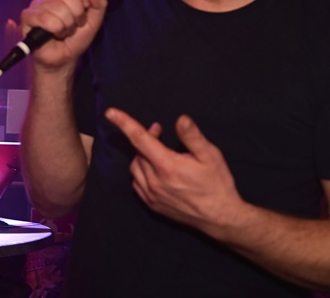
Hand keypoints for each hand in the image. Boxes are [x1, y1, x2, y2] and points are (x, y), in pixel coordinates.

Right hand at [19, 0, 107, 69]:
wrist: (64, 59)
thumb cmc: (76, 39)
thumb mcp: (95, 21)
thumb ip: (99, 3)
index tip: (86, 7)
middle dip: (77, 14)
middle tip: (75, 25)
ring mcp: (37, 4)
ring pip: (57, 7)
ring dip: (67, 25)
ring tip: (65, 31)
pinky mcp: (28, 17)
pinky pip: (44, 18)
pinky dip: (55, 29)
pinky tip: (54, 34)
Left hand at [105, 107, 244, 231]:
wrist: (219, 217)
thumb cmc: (217, 184)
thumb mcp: (210, 155)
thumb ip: (192, 136)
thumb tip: (180, 119)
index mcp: (167, 166)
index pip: (140, 139)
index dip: (125, 123)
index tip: (111, 113)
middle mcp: (154, 181)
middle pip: (138, 152)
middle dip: (146, 137)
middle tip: (160, 131)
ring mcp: (152, 195)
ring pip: (135, 167)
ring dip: (142, 154)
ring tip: (158, 150)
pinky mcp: (153, 205)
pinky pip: (137, 183)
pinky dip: (141, 171)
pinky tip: (154, 169)